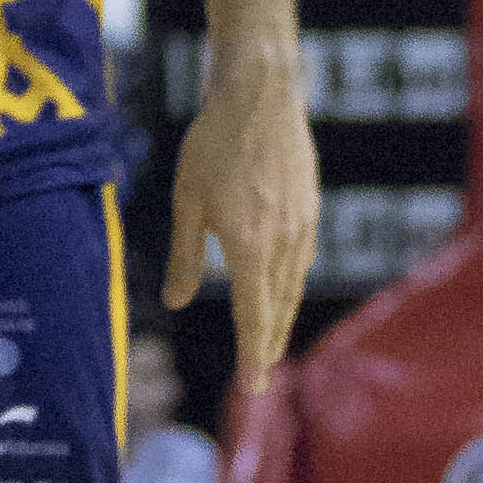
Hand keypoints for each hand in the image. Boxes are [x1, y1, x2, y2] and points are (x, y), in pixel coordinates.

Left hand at [166, 45, 319, 389]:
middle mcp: (282, 242)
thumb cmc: (213, 144)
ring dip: (281, 319)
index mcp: (249, 244)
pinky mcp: (310, 209)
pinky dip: (290, 285)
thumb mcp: (187, 201)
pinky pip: (301, 260)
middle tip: (259, 377)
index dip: (252, 354)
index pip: (254, 315)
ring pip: (293, 287)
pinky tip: (281, 291)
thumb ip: (183, 255)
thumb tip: (173, 301)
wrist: (261, 95)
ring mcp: (302, 225)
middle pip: (277, 308)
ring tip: (271, 344)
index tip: (252, 387)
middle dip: (268, 346)